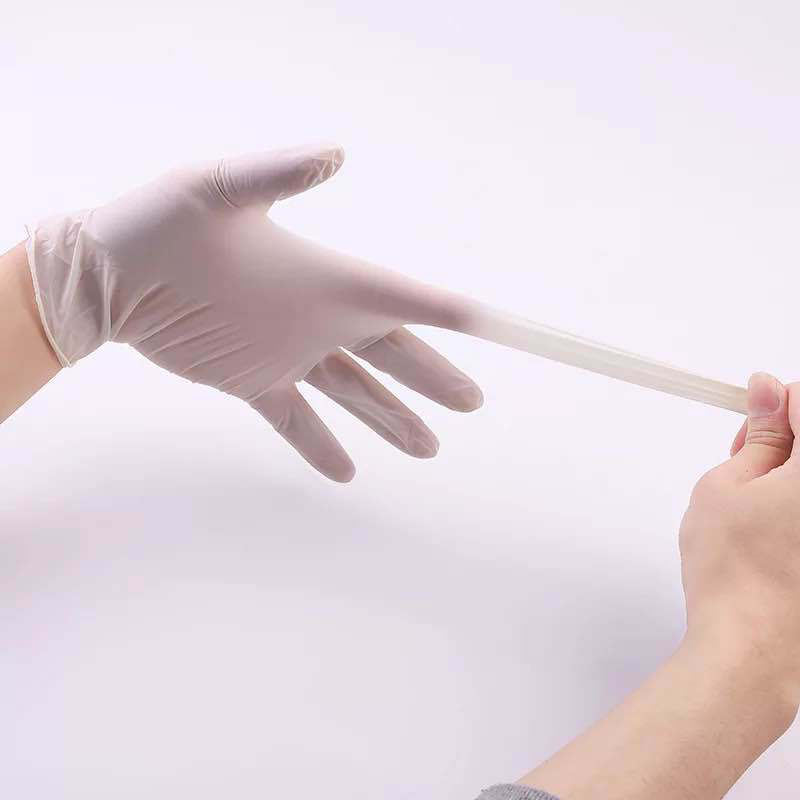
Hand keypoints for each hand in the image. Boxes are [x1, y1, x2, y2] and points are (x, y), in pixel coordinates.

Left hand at [27, 145, 483, 480]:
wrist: (108, 275)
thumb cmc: (158, 224)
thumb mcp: (214, 190)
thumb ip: (276, 176)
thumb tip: (337, 151)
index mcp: (324, 276)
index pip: (398, 297)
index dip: (445, 313)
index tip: (490, 326)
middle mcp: (316, 316)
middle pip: (390, 353)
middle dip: (432, 379)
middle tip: (473, 403)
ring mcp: (287, 352)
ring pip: (353, 393)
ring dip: (390, 421)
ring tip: (428, 448)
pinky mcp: (252, 380)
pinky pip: (294, 419)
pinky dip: (319, 446)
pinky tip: (347, 473)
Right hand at [680, 372, 799, 700]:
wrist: (752, 652)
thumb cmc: (733, 580)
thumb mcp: (723, 488)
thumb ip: (757, 436)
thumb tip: (765, 395)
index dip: (779, 404)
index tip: (759, 412)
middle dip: (788, 443)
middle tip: (752, 463)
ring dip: (793, 481)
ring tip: (760, 508)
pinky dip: (797, 516)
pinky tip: (779, 534)